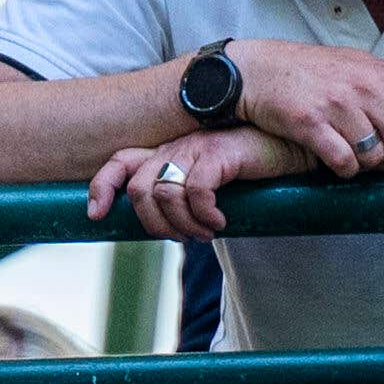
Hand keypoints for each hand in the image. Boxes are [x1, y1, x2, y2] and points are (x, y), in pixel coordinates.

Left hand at [83, 137, 255, 239]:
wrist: (288, 145)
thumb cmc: (251, 167)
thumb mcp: (211, 181)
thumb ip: (185, 195)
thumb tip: (170, 231)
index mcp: (169, 153)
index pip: (120, 162)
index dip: (102, 186)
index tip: (96, 214)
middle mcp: (176, 147)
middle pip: (138, 189)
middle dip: (153, 224)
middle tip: (180, 238)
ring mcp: (196, 148)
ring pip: (164, 194)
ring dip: (182, 225)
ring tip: (205, 233)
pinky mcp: (218, 153)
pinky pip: (196, 191)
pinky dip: (204, 215)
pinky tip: (220, 222)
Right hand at [205, 38, 383, 176]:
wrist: (257, 71)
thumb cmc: (310, 70)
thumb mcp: (361, 64)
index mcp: (378, 72)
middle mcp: (362, 87)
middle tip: (382, 157)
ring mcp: (337, 105)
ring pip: (375, 155)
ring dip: (368, 165)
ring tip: (353, 154)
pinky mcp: (311, 124)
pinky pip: (344, 162)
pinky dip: (345, 170)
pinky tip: (335, 161)